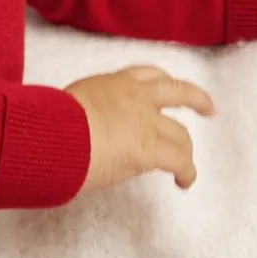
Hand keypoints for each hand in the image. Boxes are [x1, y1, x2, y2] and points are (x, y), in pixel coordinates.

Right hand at [65, 65, 214, 194]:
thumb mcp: (70, 105)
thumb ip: (88, 111)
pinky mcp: (151, 149)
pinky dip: (186, 172)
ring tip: (187, 162)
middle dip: (196, 99)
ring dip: (186, 148)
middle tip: (207, 108)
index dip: (163, 82)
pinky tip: (184, 182)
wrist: (54, 134)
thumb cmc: (49, 123)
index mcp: (113, 84)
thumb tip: (86, 129)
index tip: (170, 88)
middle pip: (177, 91)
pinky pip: (179, 161)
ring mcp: (147, 122)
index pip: (146, 76)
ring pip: (180, 132)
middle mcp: (136, 97)